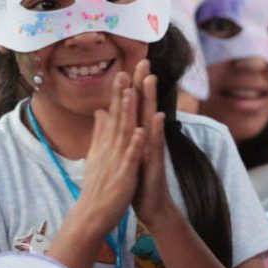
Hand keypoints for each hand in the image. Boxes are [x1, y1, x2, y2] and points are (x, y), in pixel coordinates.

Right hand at [73, 72, 146, 237]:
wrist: (92, 216)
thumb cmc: (98, 185)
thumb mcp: (98, 153)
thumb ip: (100, 132)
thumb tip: (100, 110)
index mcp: (106, 142)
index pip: (113, 113)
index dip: (118, 92)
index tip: (123, 71)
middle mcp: (109, 147)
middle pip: (117, 116)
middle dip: (123, 93)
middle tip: (127, 70)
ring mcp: (116, 160)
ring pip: (123, 132)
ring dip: (127, 112)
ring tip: (131, 92)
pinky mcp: (123, 175)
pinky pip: (130, 157)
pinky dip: (135, 144)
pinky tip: (140, 130)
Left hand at [131, 61, 180, 231]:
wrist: (152, 206)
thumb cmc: (139, 179)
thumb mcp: (127, 154)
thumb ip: (121, 133)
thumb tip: (110, 115)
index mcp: (138, 136)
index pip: (135, 107)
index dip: (132, 86)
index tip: (129, 64)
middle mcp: (148, 138)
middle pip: (145, 106)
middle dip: (144, 84)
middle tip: (144, 61)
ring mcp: (154, 149)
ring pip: (152, 120)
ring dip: (151, 100)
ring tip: (150, 80)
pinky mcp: (157, 163)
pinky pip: (156, 145)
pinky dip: (156, 131)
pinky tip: (157, 118)